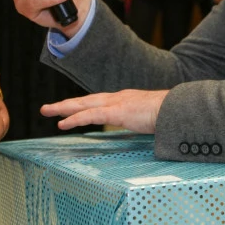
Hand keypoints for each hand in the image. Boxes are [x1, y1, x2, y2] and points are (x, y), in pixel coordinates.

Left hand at [41, 89, 168, 132]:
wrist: (177, 109)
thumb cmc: (168, 114)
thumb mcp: (151, 117)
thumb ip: (142, 120)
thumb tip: (144, 126)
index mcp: (124, 100)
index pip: (97, 102)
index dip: (82, 105)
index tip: (69, 110)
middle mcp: (116, 98)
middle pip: (85, 100)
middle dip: (65, 104)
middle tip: (47, 108)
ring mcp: (116, 104)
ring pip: (83, 105)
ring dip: (63, 108)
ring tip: (47, 111)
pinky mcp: (116, 112)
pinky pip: (90, 116)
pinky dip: (75, 119)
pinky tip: (62, 124)